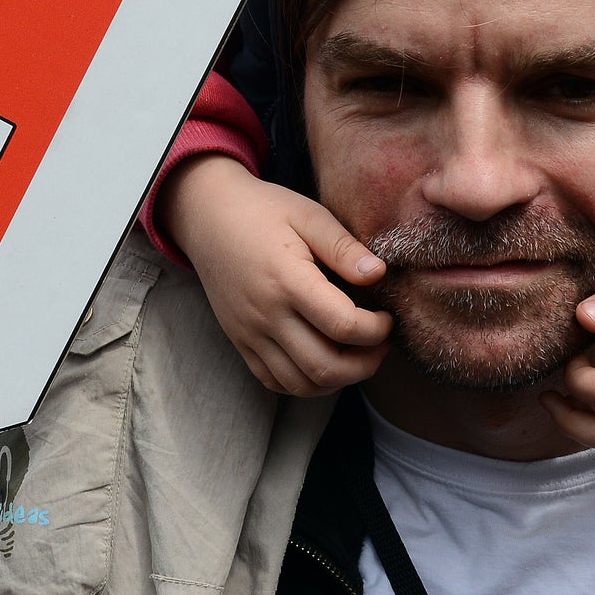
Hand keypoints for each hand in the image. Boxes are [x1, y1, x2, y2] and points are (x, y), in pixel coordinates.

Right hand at [160, 153, 392, 395]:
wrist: (207, 216)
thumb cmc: (263, 210)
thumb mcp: (307, 214)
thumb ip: (343, 247)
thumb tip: (379, 274)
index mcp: (287, 280)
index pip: (343, 326)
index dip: (377, 330)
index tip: (387, 317)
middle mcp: (266, 315)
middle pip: (325, 367)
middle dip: (366, 364)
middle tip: (381, 344)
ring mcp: (249, 333)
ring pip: (301, 384)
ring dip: (338, 380)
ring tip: (356, 356)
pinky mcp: (240, 341)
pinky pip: (275, 381)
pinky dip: (305, 383)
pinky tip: (323, 362)